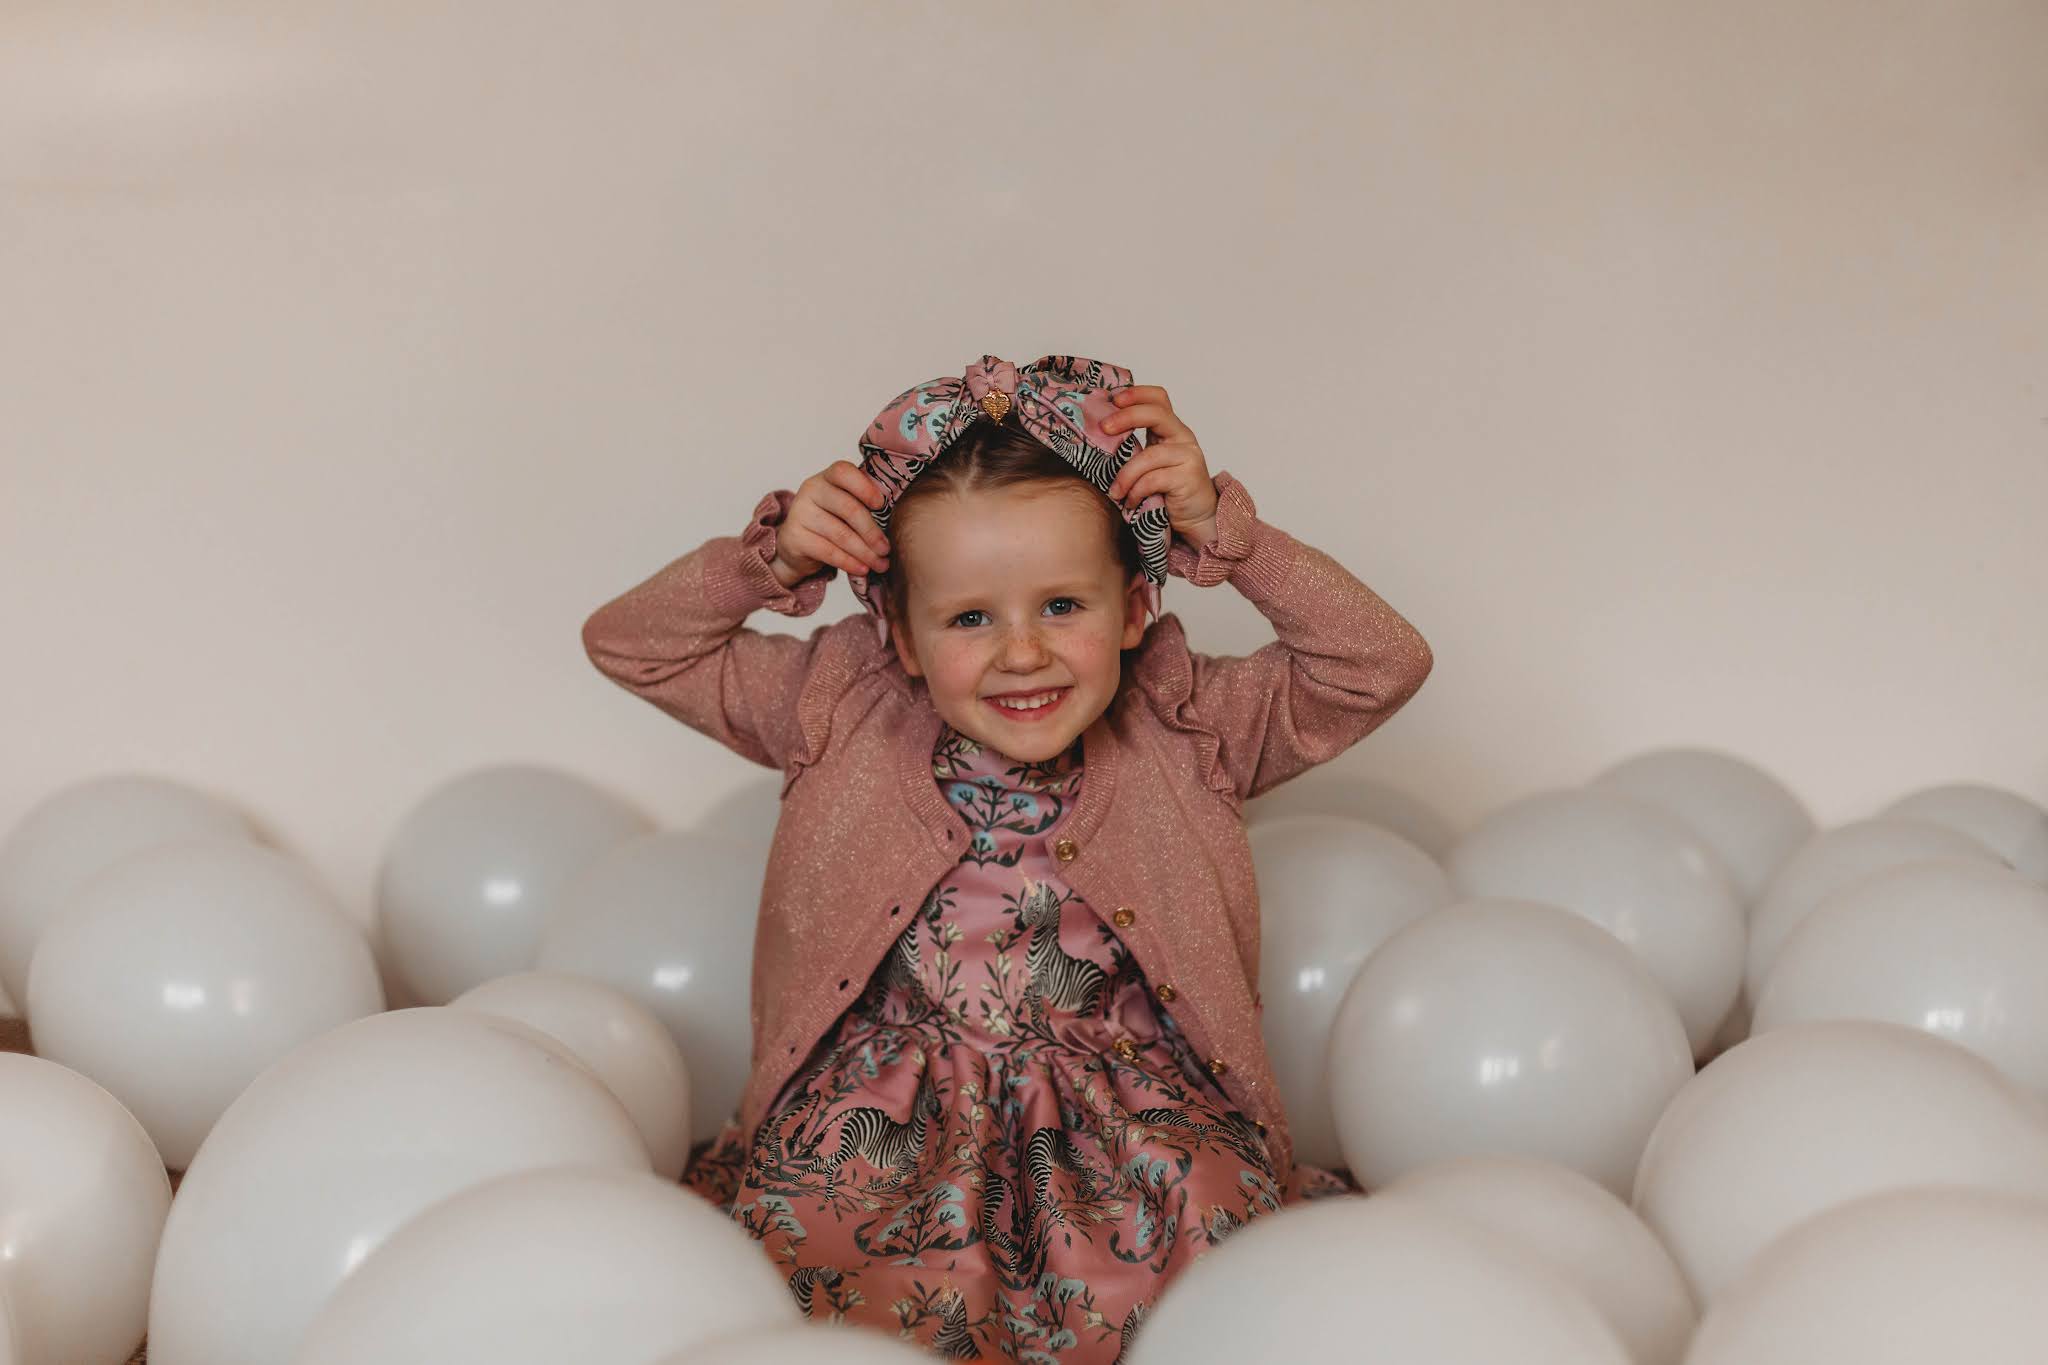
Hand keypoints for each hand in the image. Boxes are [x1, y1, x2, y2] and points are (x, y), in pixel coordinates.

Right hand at [770, 460, 891, 587]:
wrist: (797, 545)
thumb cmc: (831, 523)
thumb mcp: (845, 508)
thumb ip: (865, 506)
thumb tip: (899, 520)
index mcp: (827, 477)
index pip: (843, 472)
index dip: (864, 487)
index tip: (881, 505)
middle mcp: (811, 490)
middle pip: (848, 508)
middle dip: (872, 532)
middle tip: (887, 549)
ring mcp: (800, 512)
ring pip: (840, 534)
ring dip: (865, 552)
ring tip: (880, 564)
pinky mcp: (795, 537)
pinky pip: (828, 551)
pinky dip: (849, 562)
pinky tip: (863, 569)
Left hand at [1101, 385, 1220, 551]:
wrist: (1196, 518)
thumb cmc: (1166, 491)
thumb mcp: (1147, 464)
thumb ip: (1132, 447)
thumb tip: (1097, 435)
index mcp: (1170, 429)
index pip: (1158, 398)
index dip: (1136, 394)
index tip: (1112, 400)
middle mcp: (1182, 437)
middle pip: (1156, 413)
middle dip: (1126, 417)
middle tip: (1104, 429)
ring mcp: (1188, 456)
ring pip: (1149, 456)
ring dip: (1125, 475)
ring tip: (1115, 492)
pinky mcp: (1189, 477)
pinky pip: (1154, 479)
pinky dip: (1136, 491)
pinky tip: (1131, 502)